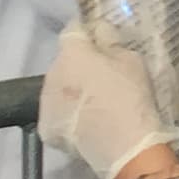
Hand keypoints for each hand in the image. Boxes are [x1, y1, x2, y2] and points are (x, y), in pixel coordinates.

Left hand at [38, 26, 178, 178]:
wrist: (126, 147)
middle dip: (78, 66)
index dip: (87, 33)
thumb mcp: (132, 61)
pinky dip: (68, 116)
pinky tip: (86, 124)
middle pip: (64, 62)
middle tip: (101, 78)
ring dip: (71, 92)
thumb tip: (100, 32)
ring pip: (58, 89)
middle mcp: (51, 74)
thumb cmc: (132, 98)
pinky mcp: (47, 129)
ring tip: (93, 105)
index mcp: (72, 53)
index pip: (73, 30)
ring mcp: (45, 103)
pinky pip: (57, 114)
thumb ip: (111, 43)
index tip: (99, 40)